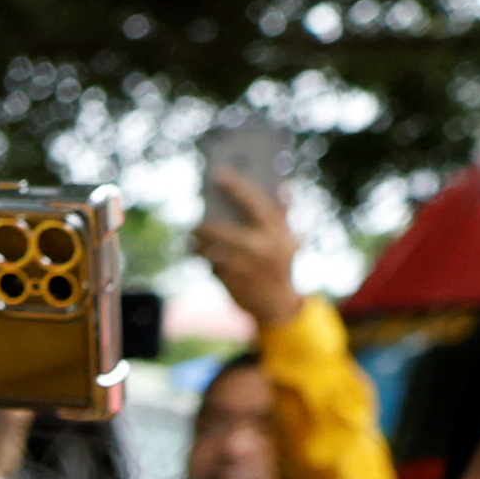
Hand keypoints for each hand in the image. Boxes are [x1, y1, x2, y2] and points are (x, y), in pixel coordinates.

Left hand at [195, 167, 304, 334]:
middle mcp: (264, 247)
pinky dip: (202, 256)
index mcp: (279, 232)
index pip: (256, 202)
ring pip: (213, 249)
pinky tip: (196, 252)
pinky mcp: (234, 280)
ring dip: (200, 242)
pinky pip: (210, 263)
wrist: (277, 306)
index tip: (219, 172)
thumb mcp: (287, 241)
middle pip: (226, 229)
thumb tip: (281, 185)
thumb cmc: (279, 267)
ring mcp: (248, 265)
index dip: (237, 186)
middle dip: (208, 224)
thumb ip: (281, 214)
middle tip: (196, 221)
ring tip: (193, 237)